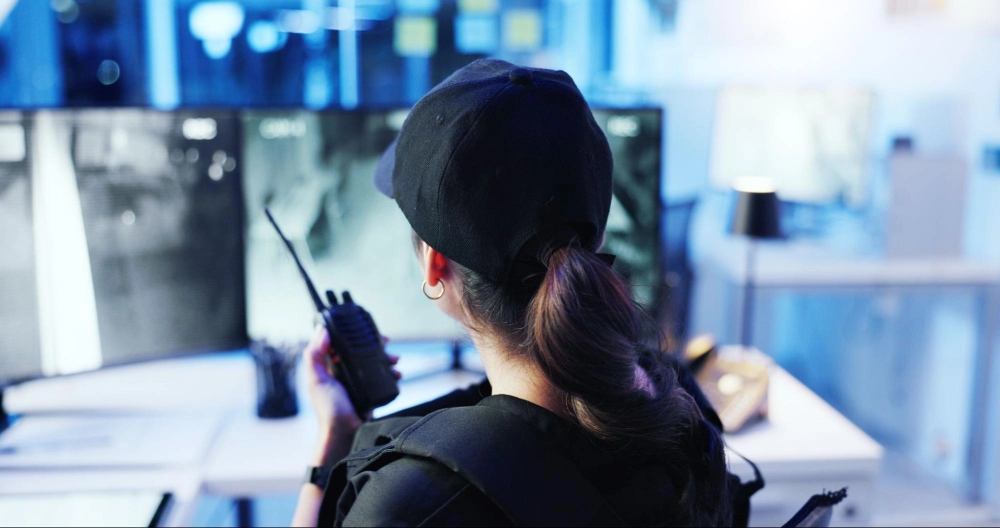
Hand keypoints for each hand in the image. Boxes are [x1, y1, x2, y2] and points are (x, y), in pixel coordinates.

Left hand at [303, 325, 399, 464]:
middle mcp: (344, 372)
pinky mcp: (370, 391)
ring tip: (395, 361)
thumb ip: (315, 355)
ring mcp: (358, 381)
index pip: (342, 344)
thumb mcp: (317, 380)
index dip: (354, 334)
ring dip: (387, 359)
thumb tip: (322, 330)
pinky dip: (391, 374)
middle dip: (376, 346)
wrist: (346, 433)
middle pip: (362, 351)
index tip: (366, 329)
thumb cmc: (329, 409)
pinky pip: (383, 378)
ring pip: (375, 363)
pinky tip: (397, 374)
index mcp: (330, 367)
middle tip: (387, 343)